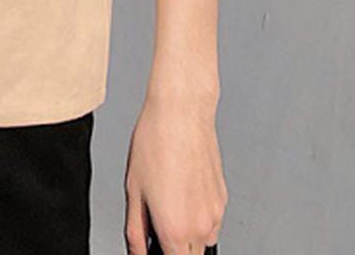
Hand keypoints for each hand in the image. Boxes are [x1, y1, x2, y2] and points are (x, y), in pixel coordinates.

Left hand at [123, 94, 226, 253]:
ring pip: (203, 243)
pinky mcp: (223, 199)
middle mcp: (201, 227)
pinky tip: (181, 191)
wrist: (181, 114)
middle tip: (156, 226)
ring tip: (167, 204)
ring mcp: (216, 214)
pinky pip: (211, 222)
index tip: (153, 248)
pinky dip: (197, 218)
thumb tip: (137, 252)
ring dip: (187, 237)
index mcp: (175, 230)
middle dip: (173, 249)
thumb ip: (135, 230)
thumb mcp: (132, 190)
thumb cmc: (154, 143)